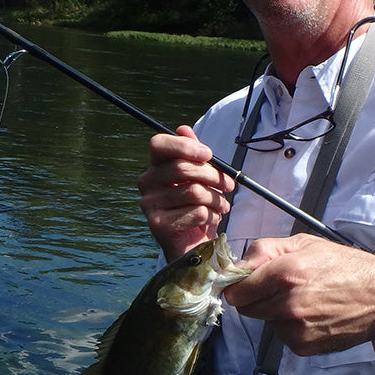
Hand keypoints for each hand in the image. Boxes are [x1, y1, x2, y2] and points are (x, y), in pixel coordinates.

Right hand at [137, 126, 235, 261]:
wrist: (192, 246)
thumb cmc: (196, 208)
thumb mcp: (199, 178)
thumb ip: (192, 153)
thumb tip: (184, 129)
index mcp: (155, 167)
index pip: (158, 144)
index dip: (184, 146)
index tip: (208, 154)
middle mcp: (146, 184)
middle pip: (182, 168)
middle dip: (213, 176)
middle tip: (228, 185)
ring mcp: (149, 205)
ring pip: (193, 191)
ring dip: (216, 199)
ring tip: (222, 206)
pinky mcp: (158, 225)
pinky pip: (195, 212)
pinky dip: (212, 216)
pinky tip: (212, 220)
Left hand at [223, 234, 374, 354]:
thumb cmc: (344, 265)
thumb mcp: (304, 243)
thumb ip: (264, 250)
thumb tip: (236, 266)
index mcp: (284, 274)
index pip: (236, 291)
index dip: (237, 285)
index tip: (243, 282)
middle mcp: (287, 305)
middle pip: (246, 308)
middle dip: (255, 297)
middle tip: (277, 287)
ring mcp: (295, 329)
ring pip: (264, 321)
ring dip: (273, 311)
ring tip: (301, 298)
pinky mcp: (303, 346)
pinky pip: (281, 335)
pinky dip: (289, 326)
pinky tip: (310, 314)